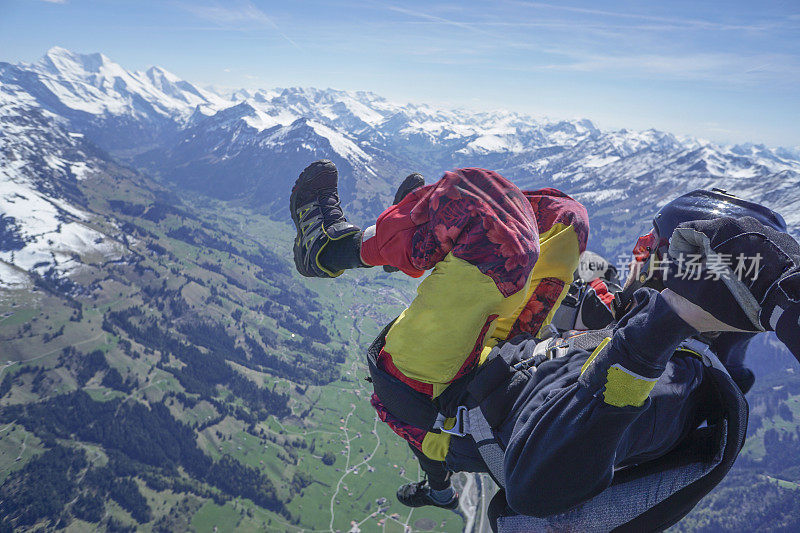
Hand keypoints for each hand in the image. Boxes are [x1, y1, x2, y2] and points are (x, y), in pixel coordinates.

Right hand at [664, 216, 799, 331]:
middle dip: (702, 255)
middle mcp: (742, 223)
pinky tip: (751, 279)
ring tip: (729, 282)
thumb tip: (669, 269)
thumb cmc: (741, 298)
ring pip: (733, 240)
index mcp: (718, 230)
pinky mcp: (781, 241)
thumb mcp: (697, 293)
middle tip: (705, 279)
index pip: (684, 231)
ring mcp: (765, 231)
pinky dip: (746, 258)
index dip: (678, 252)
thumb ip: (674, 277)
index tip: (683, 270)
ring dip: (725, 257)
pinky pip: (754, 246)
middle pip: (709, 235)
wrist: (792, 303)